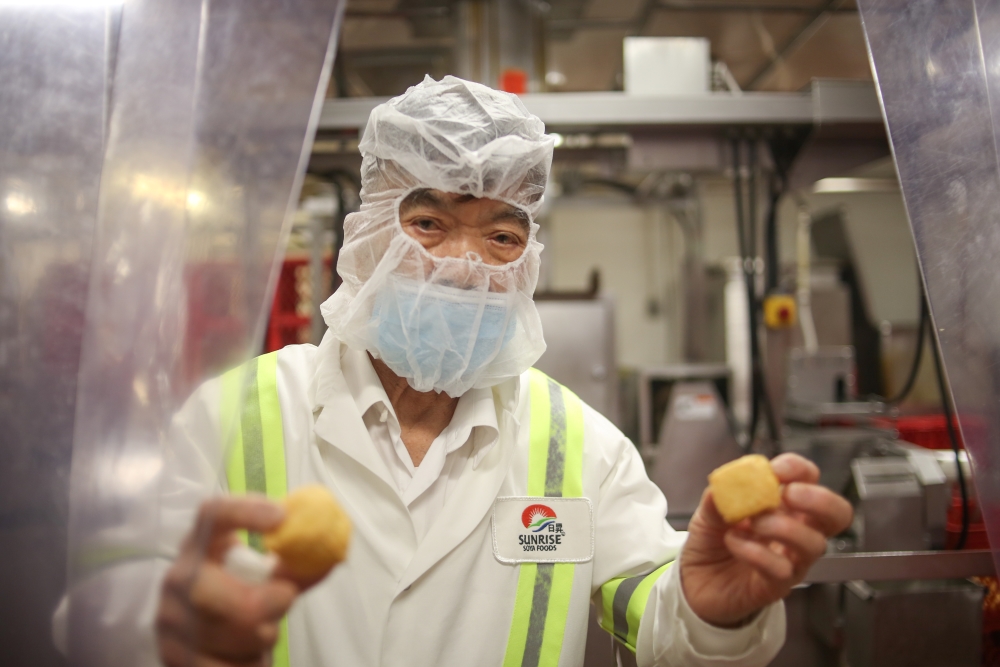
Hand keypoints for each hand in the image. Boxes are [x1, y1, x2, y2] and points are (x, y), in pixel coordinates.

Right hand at [156, 496, 322, 666]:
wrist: (204, 646)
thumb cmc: (242, 602)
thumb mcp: (265, 578)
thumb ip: (295, 566)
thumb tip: (329, 555)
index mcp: (200, 547)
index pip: (211, 515)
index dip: (243, 511)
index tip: (281, 516)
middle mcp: (177, 580)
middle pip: (214, 588)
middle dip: (264, 602)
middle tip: (284, 601)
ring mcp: (170, 623)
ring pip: (230, 633)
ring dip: (263, 638)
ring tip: (260, 634)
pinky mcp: (175, 660)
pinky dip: (251, 664)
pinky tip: (246, 656)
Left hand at [679, 453, 852, 627]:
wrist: (694, 581)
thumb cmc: (712, 542)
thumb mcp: (708, 512)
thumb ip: (718, 498)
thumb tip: (723, 485)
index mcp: (783, 504)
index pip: (809, 479)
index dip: (799, 470)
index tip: (777, 470)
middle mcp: (796, 530)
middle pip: (837, 514)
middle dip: (819, 499)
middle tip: (788, 494)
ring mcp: (791, 559)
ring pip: (815, 544)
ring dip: (783, 527)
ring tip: (752, 523)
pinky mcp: (777, 585)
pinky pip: (781, 569)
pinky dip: (755, 552)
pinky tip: (734, 543)